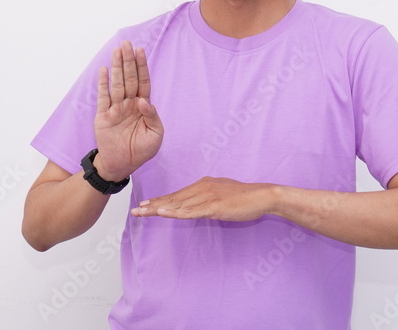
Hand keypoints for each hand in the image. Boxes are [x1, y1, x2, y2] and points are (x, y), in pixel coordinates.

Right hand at [93, 40, 163, 180]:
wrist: (122, 165)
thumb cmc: (142, 150)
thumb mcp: (155, 135)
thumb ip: (152, 116)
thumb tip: (143, 101)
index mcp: (143, 106)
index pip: (143, 82)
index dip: (142, 66)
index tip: (141, 51)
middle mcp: (129, 104)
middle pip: (130, 78)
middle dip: (128, 61)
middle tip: (127, 43)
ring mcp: (116, 108)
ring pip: (117, 84)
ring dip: (116, 67)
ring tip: (117, 51)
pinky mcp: (103, 116)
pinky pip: (103, 97)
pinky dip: (103, 84)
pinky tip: (103, 70)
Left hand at [130, 177, 276, 221]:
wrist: (262, 196)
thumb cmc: (245, 197)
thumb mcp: (223, 194)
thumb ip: (209, 198)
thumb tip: (200, 204)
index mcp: (204, 184)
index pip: (178, 194)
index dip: (161, 200)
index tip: (146, 205)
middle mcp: (202, 188)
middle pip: (173, 198)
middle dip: (153, 205)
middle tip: (136, 211)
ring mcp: (207, 197)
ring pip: (178, 205)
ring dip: (158, 209)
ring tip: (142, 214)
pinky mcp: (213, 207)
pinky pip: (190, 211)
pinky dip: (175, 213)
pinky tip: (163, 214)